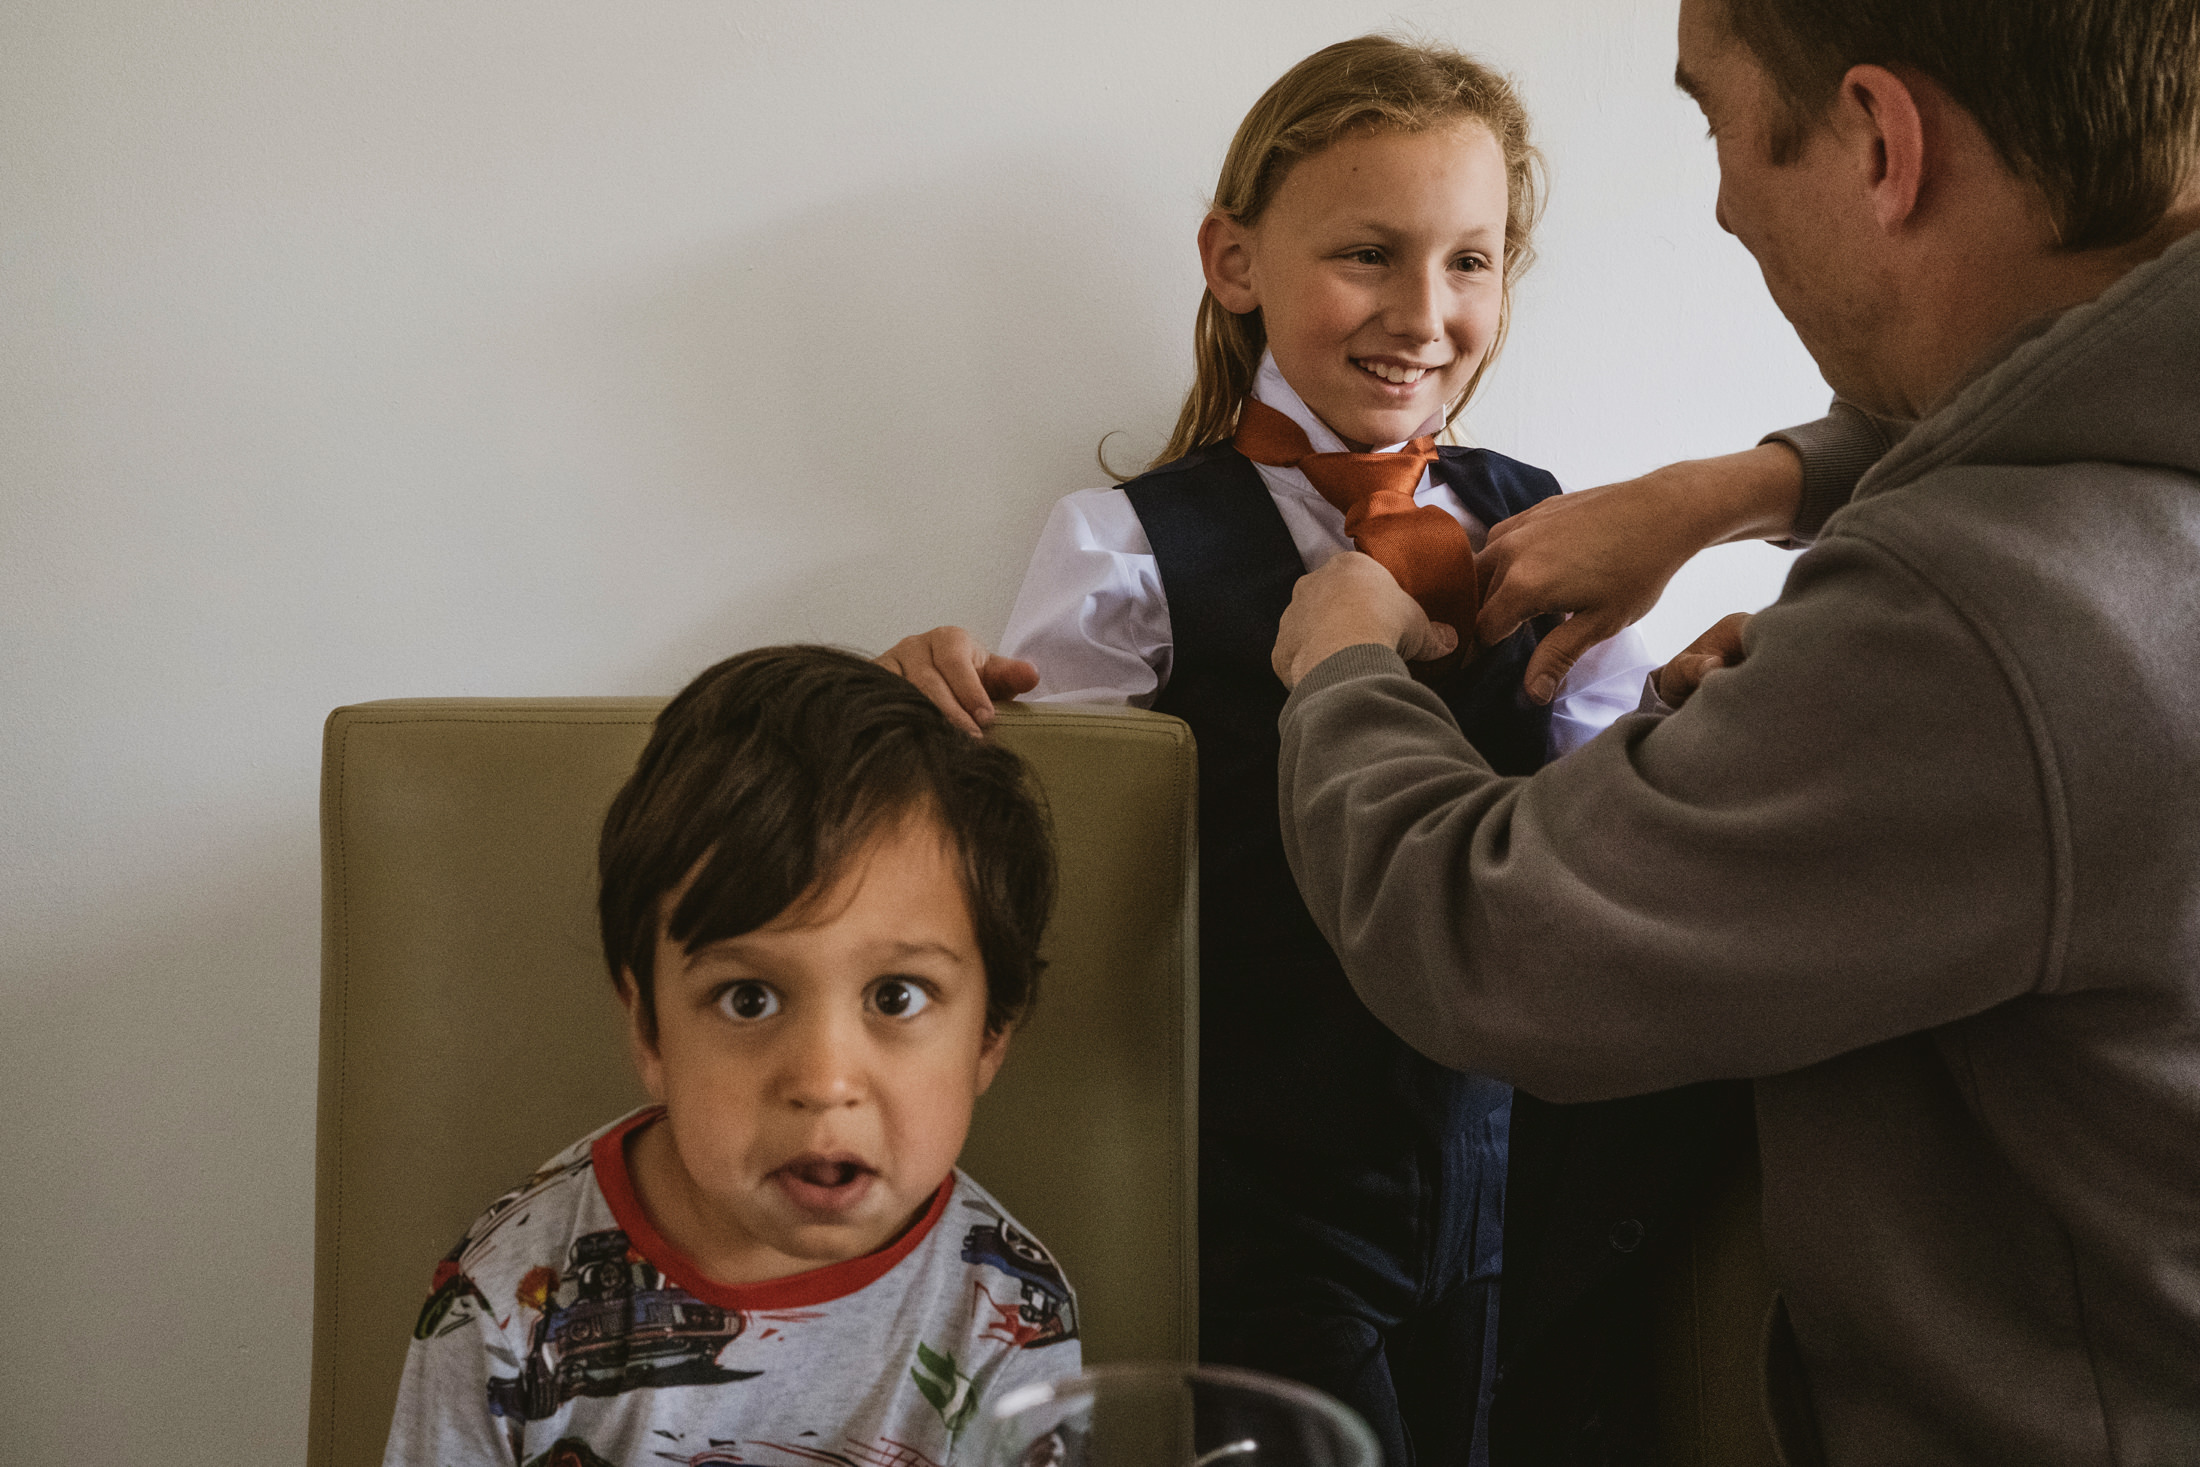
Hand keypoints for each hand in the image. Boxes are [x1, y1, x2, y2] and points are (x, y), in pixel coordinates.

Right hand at [874, 626, 1038, 735]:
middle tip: (970, 741)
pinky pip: (879, 701)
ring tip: (942, 746)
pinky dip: (894, 721)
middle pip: (928, 681)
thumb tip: (1032, 675)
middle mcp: (914, 646)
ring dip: (923, 720)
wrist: (936, 684)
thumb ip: (1011, 676)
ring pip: (902, 693)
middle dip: (951, 713)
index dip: (970, 691)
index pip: (955, 661)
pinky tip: (908, 742)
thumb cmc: (968, 681)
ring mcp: (889, 664)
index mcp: (948, 639)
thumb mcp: (992, 677)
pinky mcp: (871, 682)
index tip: (987, 719)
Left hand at [1273, 552, 1457, 688]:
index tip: (1383, 616)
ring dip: (1322, 643)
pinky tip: (1328, 682)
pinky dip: (1309, 669)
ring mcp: (1291, 616)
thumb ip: (1433, 633)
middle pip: (1326, 598)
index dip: (1370, 596)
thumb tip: (1449, 642)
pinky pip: (1295, 659)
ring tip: (1347, 666)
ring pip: (1306, 628)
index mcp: (1347, 567)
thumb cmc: (1386, 623)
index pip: (1356, 575)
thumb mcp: (1420, 626)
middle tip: (1364, 641)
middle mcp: (1311, 585)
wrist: (1346, 652)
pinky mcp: (1280, 649)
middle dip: (1341, 617)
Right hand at [1476, 443, 1802, 704]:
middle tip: (1504, 640)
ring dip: (1490, 588)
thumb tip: (1532, 693)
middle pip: (1478, 596)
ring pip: (1483, 564)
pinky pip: (1501, 540)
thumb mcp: (1600, 624)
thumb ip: (1557, 656)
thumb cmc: (1637, 571)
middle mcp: (1509, 552)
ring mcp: (1519, 526)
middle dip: (1486, 620)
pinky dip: (1503, 561)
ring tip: (1514, 608)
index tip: (1488, 665)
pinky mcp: (1533, 511)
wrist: (1664, 510)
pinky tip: (1527, 572)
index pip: (1483, 629)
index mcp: (1522, 585)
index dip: (1482, 652)